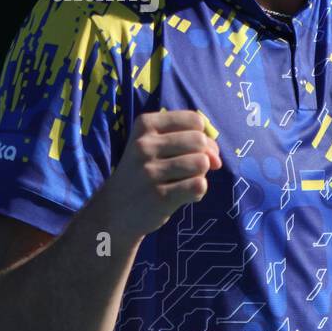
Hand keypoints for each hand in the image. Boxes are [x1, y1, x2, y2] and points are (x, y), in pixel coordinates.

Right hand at [96, 110, 221, 238]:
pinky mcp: (159, 197)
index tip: (191, 150)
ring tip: (180, 183)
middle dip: (202, 156)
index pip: (194, 120)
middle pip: (200, 141)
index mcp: (145, 125)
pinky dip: (196, 192)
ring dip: (199, 175)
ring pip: (201, 163)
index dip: (202, 136)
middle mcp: (144, 145)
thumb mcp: (156, 146)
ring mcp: (150, 171)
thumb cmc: (143, 173)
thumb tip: (217, 160)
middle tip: (187, 170)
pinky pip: (199, 186)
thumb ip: (190, 143)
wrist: (114, 210)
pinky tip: (181, 196)